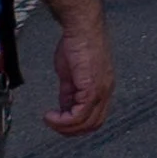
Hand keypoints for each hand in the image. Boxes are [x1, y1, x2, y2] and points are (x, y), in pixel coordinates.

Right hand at [44, 19, 112, 135]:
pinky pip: (80, 114)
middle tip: (53, 125)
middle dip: (70, 130)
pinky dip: (62, 120)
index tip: (59, 122)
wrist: (82, 27)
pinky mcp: (92, 85)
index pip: (96, 118)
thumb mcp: (72, 74)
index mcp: (103, 87)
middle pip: (93, 124)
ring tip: (50, 120)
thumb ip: (70, 92)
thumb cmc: (79, 44)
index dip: (77, 125)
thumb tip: (64, 108)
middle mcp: (106, 90)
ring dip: (64, 127)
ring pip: (87, 122)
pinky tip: (50, 115)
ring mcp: (101, 88)